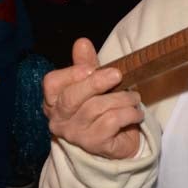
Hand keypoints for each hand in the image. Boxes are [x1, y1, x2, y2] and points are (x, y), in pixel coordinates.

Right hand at [42, 38, 143, 159]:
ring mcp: (75, 134)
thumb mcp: (93, 83)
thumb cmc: (102, 109)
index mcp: (54, 101)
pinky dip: (129, 113)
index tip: (90, 67)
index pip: (51, 83)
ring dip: (122, 98)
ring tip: (134, 97)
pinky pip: (112, 122)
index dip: (70, 73)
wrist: (119, 141)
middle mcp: (59, 120)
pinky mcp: (94, 144)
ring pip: (96, 108)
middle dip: (96, 83)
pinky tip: (136, 113)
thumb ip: (86, 64)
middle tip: (117, 74)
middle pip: (71, 98)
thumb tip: (82, 42)